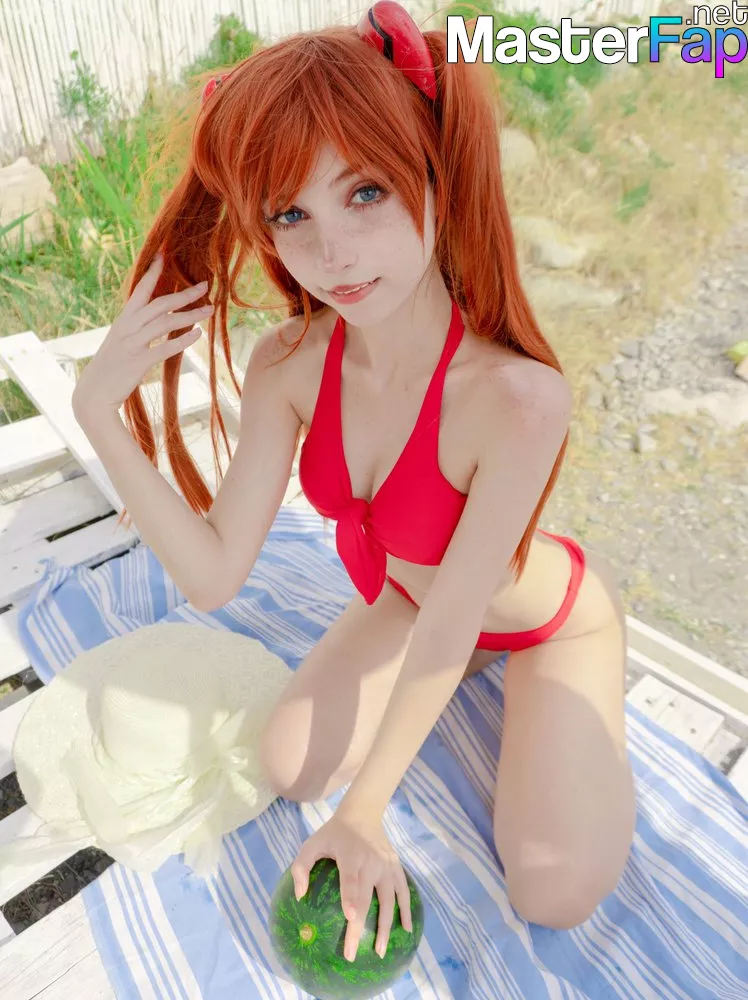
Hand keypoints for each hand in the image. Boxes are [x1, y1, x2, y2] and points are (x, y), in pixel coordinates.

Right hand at [72, 253, 213, 415]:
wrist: (94, 394)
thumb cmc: (110, 368)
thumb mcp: (121, 341)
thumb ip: (137, 328)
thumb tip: (159, 319)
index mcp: (123, 320)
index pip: (140, 290)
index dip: (152, 272)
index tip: (164, 254)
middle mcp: (127, 327)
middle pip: (160, 303)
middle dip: (184, 294)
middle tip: (205, 286)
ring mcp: (133, 343)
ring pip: (166, 323)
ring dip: (191, 315)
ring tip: (210, 310)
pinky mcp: (139, 362)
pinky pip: (165, 347)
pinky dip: (183, 340)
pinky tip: (199, 334)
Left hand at [290, 811, 412, 962]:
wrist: (363, 813)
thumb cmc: (333, 834)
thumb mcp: (312, 843)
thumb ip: (301, 867)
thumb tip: (299, 896)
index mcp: (350, 856)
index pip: (351, 879)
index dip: (351, 898)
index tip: (351, 918)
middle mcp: (371, 862)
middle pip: (368, 899)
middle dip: (361, 927)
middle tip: (352, 954)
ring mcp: (386, 865)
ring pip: (390, 900)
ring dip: (386, 926)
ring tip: (379, 951)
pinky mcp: (396, 867)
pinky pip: (403, 892)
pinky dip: (406, 911)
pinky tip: (405, 930)